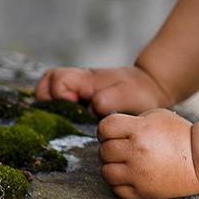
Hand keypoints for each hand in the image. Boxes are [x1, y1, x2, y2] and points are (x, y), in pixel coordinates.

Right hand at [34, 64, 171, 115]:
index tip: (73, 104)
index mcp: (87, 80)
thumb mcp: (126, 97)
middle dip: (48, 97)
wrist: (150, 86)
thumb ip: (106, 101)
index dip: (58, 93)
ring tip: (66, 116)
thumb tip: (90, 107)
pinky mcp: (82, 94)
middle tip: (65, 112)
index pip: (57, 79)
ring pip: (50, 86)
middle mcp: (79, 81)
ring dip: (52, 101)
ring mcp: (79, 87)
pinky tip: (72, 118)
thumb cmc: (138, 92)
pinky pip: (60, 95)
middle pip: (48, 80)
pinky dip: (60, 105)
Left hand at [97, 109, 198, 198]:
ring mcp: (138, 174)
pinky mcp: (142, 192)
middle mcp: (136, 152)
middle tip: (122, 148)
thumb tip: (111, 130)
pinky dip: (120, 183)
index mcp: (140, 130)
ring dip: (112, 166)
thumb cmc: (180, 135)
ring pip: (106, 172)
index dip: (105, 130)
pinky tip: (131, 175)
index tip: (113, 132)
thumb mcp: (158, 116)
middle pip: (104, 150)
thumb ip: (132, 121)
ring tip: (125, 162)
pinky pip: (116, 189)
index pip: (105, 128)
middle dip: (110, 147)